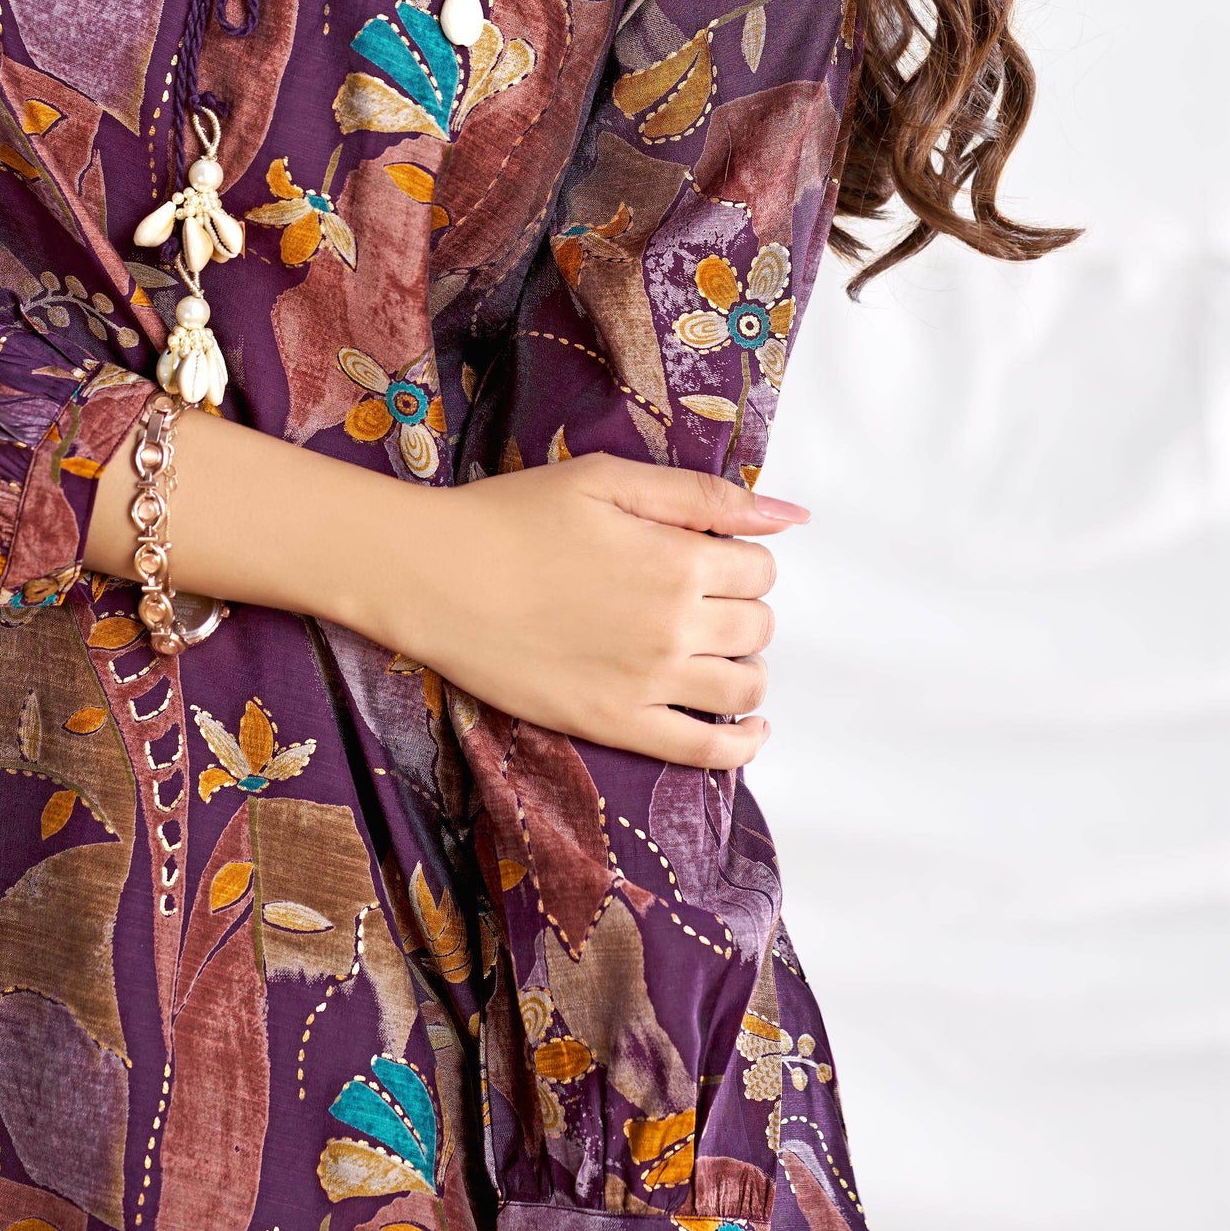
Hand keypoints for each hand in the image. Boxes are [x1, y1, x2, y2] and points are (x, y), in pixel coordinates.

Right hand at [374, 454, 803, 768]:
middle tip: (703, 597)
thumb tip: (792, 514)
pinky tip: (748, 730)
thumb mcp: (609, 480)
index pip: (760, 569)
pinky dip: (739, 745)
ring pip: (743, 687)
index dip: (742, 557)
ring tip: (718, 652)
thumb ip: (705, 496)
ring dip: (746, 667)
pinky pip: (702, 750)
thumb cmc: (516, 516)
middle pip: (757, 627)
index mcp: (680, 560)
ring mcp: (648, 683)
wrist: (438, 577)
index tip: (711, 554)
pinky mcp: (615, 725)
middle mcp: (676, 627)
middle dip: (742, 608)